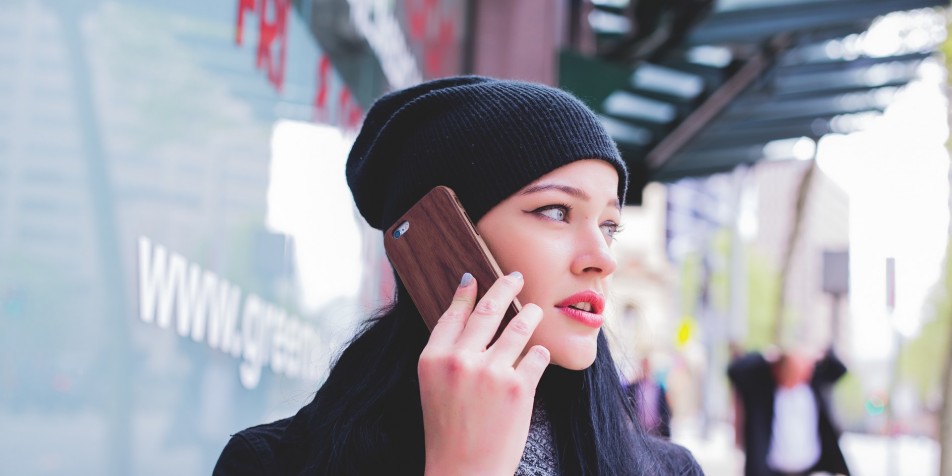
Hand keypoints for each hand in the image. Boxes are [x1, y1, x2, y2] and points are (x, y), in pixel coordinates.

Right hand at [419, 272, 550, 475]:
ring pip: (519, 327)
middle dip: (505, 287)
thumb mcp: (434, 387)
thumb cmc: (449, 431)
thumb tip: (468, 315)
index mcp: (433, 358)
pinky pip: (536, 355)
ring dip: (530, 315)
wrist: (463, 471)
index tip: (475, 278)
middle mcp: (460, 360)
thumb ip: (447, 353)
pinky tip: (537, 355)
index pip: (453, 314)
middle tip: (515, 277)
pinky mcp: (518, 387)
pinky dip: (539, 354)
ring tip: (535, 311)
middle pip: (489, 310)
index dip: (465, 293)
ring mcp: (491, 372)